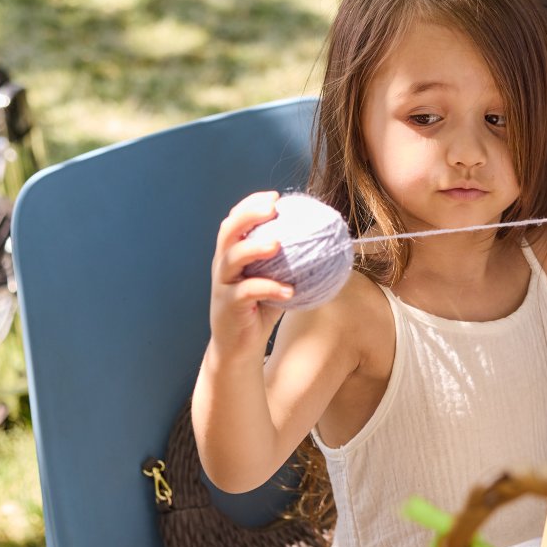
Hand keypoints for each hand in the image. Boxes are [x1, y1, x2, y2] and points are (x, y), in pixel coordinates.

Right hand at [209, 192, 294, 362]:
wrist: (238, 349)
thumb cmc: (259, 311)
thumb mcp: (271, 280)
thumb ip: (287, 262)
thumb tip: (323, 243)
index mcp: (231, 254)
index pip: (234, 220)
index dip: (250, 204)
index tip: (275, 197)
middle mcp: (222, 265)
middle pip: (228, 231)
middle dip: (248, 215)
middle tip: (272, 209)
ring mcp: (222, 285)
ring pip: (231, 259)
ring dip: (254, 248)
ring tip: (277, 244)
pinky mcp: (227, 306)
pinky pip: (246, 292)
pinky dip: (268, 288)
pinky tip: (289, 290)